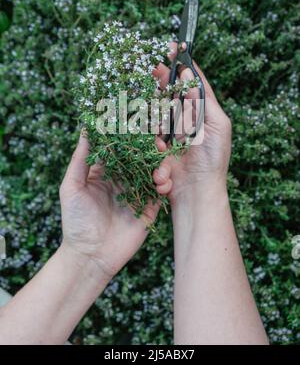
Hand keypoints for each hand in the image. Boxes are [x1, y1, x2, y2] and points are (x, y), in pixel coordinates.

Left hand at [59, 132, 159, 279]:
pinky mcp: (149, 208)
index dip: (128, 135)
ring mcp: (137, 193)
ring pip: (154, 170)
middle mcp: (123, 180)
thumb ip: (81, 159)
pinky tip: (161, 182)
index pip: (120, 148)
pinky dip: (165, 183)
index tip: (138, 121)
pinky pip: (161, 191)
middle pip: (140, 157)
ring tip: (160, 162)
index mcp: (105, 172)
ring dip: (160, 163)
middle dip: (150, 146)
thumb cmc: (76, 221)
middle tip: (157, 140)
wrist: (91, 256)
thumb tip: (85, 130)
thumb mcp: (72, 187)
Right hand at [152, 43, 231, 204]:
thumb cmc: (213, 159)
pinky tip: (164, 155)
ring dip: (157, 118)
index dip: (179, 66)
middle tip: (150, 68)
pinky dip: (154, 143)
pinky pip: (146, 134)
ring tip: (164, 133)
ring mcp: (164, 131)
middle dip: (159, 81)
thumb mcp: (217, 124)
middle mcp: (180, 118)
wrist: (197, 192)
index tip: (169, 49)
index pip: (187, 83)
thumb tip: (188, 72)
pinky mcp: (151, 145)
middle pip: (165, 92)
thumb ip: (203, 98)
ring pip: (152, 110)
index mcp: (198, 111)